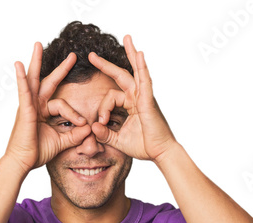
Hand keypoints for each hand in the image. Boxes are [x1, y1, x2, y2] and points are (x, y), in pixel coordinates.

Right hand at [4, 42, 90, 175]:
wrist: (23, 161)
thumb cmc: (37, 152)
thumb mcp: (61, 141)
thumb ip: (75, 134)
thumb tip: (89, 128)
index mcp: (42, 111)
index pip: (61, 104)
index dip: (74, 113)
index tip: (83, 123)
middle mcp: (34, 105)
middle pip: (47, 82)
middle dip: (60, 69)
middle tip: (72, 55)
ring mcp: (27, 106)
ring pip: (34, 80)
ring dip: (36, 62)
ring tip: (38, 45)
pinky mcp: (24, 110)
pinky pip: (23, 91)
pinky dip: (21, 78)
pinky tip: (19, 65)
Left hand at [88, 35, 177, 164]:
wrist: (160, 153)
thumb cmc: (143, 146)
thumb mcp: (118, 140)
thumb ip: (104, 134)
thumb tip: (92, 126)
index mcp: (130, 105)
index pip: (111, 97)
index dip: (103, 108)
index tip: (101, 122)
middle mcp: (138, 97)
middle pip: (121, 75)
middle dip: (106, 65)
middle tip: (92, 55)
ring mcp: (144, 97)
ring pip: (135, 72)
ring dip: (131, 54)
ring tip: (126, 38)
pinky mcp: (149, 101)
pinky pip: (145, 81)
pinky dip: (142, 68)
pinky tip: (139, 54)